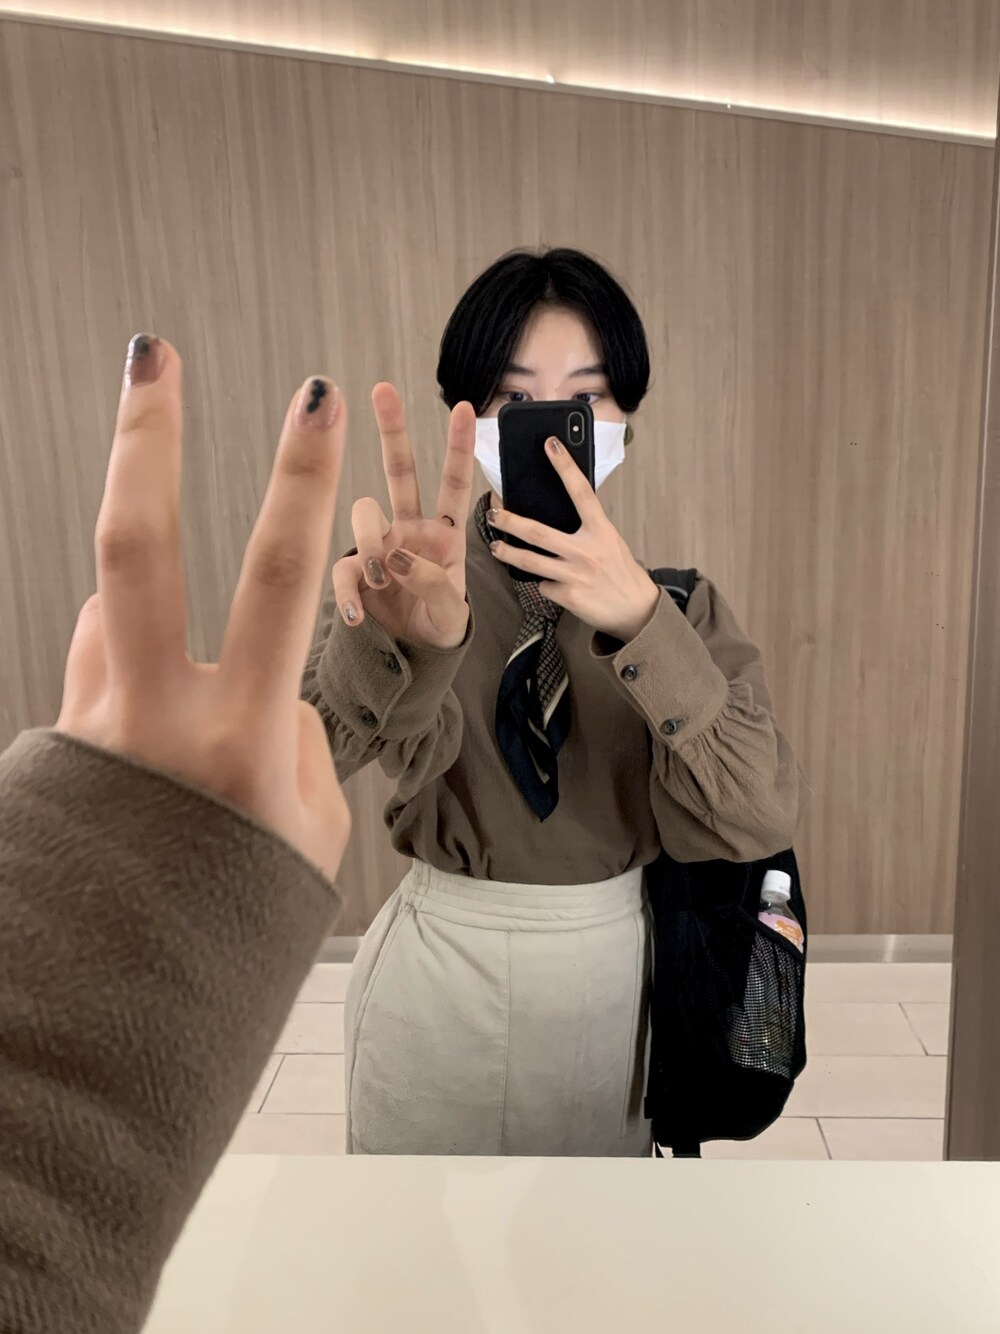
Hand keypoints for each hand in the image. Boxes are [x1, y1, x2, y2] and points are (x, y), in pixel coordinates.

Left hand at [56, 336, 350, 881]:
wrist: (114, 1000)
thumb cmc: (234, 920)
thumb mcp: (304, 834)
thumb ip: (293, 746)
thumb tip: (269, 694)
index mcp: (239, 742)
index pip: (282, 577)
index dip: (301, 479)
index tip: (315, 396)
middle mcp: (153, 718)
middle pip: (139, 545)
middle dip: (147, 435)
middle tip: (153, 351)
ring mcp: (91, 725)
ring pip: (109, 606)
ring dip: (148, 602)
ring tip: (186, 696)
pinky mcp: (58, 741)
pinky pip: (96, 663)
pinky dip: (128, 660)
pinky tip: (151, 709)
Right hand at [332, 383, 475, 648]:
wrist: (414, 656)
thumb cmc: (441, 625)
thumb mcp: (453, 613)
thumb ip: (433, 584)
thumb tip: (396, 559)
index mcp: (444, 535)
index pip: (454, 484)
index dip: (458, 446)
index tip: (465, 406)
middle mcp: (409, 530)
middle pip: (400, 472)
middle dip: (392, 430)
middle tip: (383, 390)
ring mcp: (379, 548)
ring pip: (364, 514)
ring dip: (371, 541)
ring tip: (381, 579)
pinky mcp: (354, 573)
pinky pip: (342, 570)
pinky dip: (347, 593)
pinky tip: (357, 614)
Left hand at [488, 436, 659, 642]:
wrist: (635, 609)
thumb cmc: (619, 571)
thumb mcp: (608, 541)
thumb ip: (586, 528)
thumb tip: (554, 513)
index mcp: (601, 530)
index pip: (582, 492)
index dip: (566, 467)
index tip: (550, 445)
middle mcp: (588, 551)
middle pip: (539, 532)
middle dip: (511, 522)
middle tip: (494, 514)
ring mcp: (576, 575)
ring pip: (530, 561)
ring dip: (507, 553)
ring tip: (496, 547)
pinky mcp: (569, 596)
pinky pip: (543, 586)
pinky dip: (543, 584)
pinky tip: (553, 585)